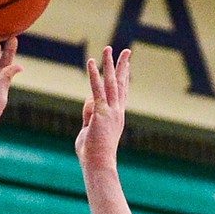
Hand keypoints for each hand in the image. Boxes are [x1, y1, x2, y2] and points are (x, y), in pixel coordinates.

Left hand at [75, 46, 129, 174]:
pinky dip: (94, 75)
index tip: (126, 65)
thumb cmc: (92, 153)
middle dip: (123, 66)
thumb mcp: (88, 130)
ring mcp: (110, 112)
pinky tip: (92, 62)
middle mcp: (117, 112)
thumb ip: (88, 114)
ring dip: (109, 65)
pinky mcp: (101, 113)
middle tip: (126, 51)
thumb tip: (88, 100)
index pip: (121, 94)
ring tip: (108, 49)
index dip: (124, 78)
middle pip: (121, 84)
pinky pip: (97, 90)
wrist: (98, 165)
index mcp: (116, 117)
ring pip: (111, 83)